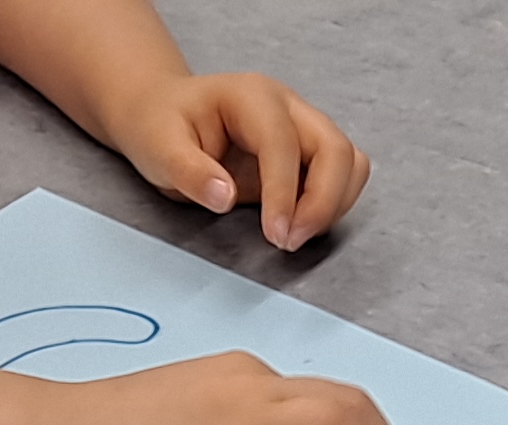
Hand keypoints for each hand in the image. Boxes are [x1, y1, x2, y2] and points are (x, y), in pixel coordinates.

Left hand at [104, 71, 371, 250]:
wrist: (162, 115)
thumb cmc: (159, 127)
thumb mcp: (156, 147)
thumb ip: (188, 171)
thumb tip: (224, 198)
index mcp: (252, 98)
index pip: (284, 144)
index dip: (284, 193)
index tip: (276, 236)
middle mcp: (288, 107)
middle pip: (336, 149)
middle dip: (324, 202)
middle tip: (290, 243)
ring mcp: (303, 129)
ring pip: (350, 163)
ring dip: (333, 205)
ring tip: (294, 237)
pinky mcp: (308, 154)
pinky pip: (343, 177)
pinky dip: (332, 205)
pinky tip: (298, 225)